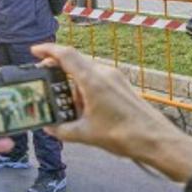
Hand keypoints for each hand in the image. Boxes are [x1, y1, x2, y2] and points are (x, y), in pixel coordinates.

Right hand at [31, 44, 191, 181]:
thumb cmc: (125, 135)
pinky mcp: (122, 86)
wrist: (157, 141)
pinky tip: (83, 107)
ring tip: (64, 102)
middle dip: (57, 68)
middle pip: (75, 61)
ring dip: (72, 81)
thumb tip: (49, 128)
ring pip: (86, 71)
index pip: (65, 54)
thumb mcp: (85, 134)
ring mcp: (115, 78)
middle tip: (44, 79)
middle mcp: (104, 74)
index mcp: (92, 80)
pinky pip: (98, 79)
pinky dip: (85, 87)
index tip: (34, 51)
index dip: (47, 50)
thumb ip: (62, 130)